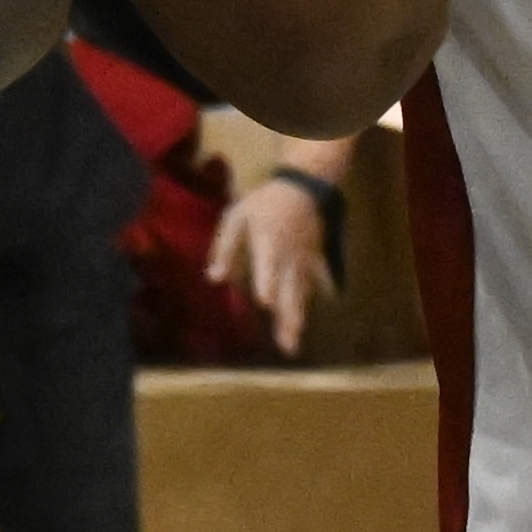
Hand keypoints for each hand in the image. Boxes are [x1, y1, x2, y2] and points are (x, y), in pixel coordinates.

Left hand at [206, 156, 340, 356]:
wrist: (301, 186)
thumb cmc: (263, 202)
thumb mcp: (236, 217)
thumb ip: (224, 248)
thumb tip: (213, 278)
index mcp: (267, 242)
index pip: (267, 265)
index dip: (267, 282)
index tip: (266, 302)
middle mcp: (288, 255)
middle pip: (288, 290)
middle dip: (287, 318)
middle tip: (286, 345)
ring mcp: (305, 259)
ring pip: (302, 292)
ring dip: (298, 317)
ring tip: (293, 341)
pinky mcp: (315, 258)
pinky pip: (317, 280)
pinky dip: (318, 296)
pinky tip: (316, 316)